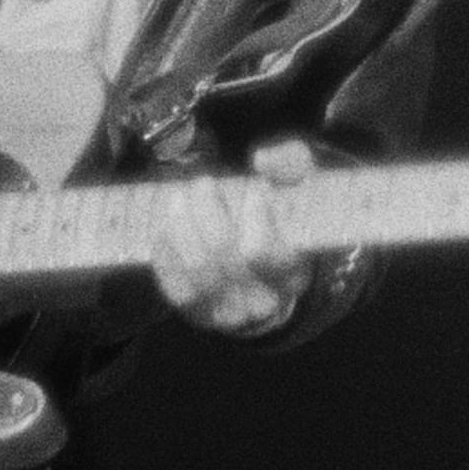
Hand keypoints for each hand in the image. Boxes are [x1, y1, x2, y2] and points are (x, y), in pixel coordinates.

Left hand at [149, 137, 318, 336]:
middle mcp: (259, 299)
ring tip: (181, 195)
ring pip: (196, 264)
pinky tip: (170, 221)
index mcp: (291, 275)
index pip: (265, 251)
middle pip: (223, 253)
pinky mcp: (193, 308)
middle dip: (207, 209)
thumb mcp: (301, 194)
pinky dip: (167, 243)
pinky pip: (172, 276)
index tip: (254, 189)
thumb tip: (263, 160)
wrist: (259, 279)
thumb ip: (294, 163)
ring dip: (182, 222)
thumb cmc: (280, 226)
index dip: (255, 215)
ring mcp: (224, 309)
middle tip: (203, 182)